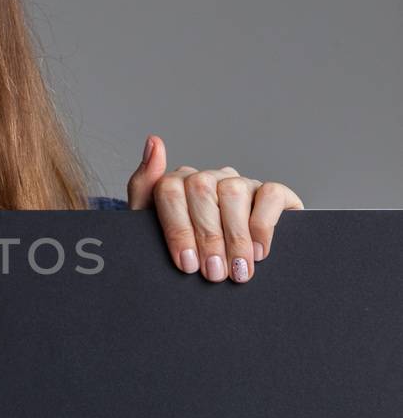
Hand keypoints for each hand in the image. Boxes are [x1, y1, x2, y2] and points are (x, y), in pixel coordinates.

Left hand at [126, 134, 303, 282]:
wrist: (230, 276)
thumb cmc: (190, 253)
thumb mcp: (154, 231)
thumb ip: (144, 188)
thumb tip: (154, 142)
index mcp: (178, 184)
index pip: (169, 189)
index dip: (178, 229)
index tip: (186, 264)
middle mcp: (210, 178)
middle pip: (201, 190)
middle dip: (207, 238)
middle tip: (213, 273)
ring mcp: (241, 183)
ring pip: (233, 192)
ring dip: (235, 237)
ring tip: (236, 269)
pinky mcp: (273, 192)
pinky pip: (269, 194)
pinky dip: (262, 227)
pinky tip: (258, 252)